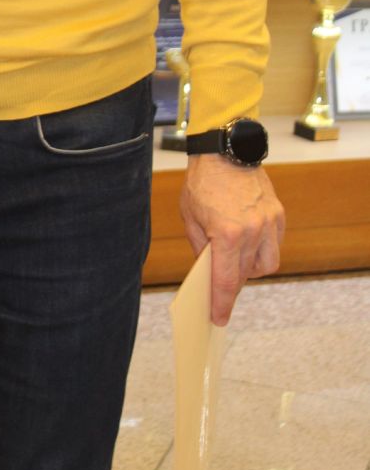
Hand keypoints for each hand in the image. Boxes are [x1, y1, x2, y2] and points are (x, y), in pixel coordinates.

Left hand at [180, 154, 284, 325]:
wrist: (224, 151)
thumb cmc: (202, 183)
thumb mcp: (190, 218)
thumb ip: (201, 249)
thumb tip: (209, 273)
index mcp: (227, 234)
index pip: (227, 281)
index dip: (222, 304)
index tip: (219, 318)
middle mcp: (253, 231)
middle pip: (247, 274)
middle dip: (234, 283)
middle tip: (221, 284)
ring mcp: (268, 222)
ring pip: (267, 264)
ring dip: (252, 268)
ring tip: (236, 261)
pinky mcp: (278, 214)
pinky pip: (274, 245)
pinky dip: (263, 249)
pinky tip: (248, 243)